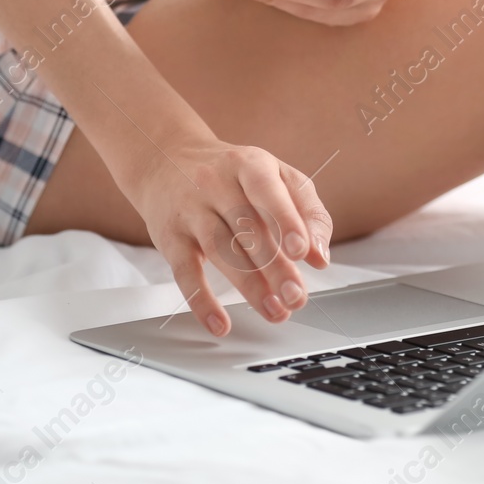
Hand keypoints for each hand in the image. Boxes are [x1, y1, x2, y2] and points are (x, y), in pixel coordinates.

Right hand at [121, 133, 333, 336]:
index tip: (302, 252)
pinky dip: (201, 301)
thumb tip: (319, 256)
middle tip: (296, 297)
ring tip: (275, 311)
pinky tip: (220, 324)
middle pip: (247, 229)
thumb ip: (305, 211)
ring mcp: (190, 211)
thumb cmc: (231, 174)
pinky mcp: (170, 238)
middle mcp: (215, 184)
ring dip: (249, 287)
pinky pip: (184, 272)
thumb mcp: (273, 175)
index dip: (286, 221)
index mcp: (248, 165)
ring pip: (220, 251)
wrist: (164, 159)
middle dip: (275, 267)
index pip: (267, 191)